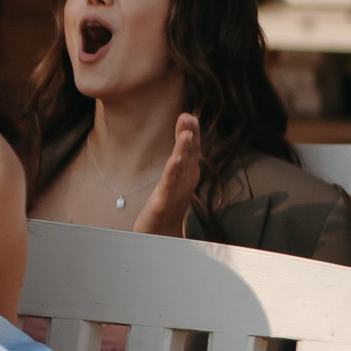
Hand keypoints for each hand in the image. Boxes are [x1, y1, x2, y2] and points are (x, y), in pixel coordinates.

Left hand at [132, 114, 200, 236]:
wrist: (160, 235)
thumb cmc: (167, 208)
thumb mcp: (173, 182)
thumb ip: (177, 165)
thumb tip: (181, 150)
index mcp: (187, 175)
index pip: (190, 151)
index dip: (190, 133)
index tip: (188, 116)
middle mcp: (185, 182)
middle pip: (189, 155)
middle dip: (189, 135)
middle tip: (189, 117)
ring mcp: (176, 192)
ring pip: (181, 168)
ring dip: (184, 150)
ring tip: (186, 134)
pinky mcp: (163, 202)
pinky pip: (169, 185)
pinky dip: (173, 171)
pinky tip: (174, 160)